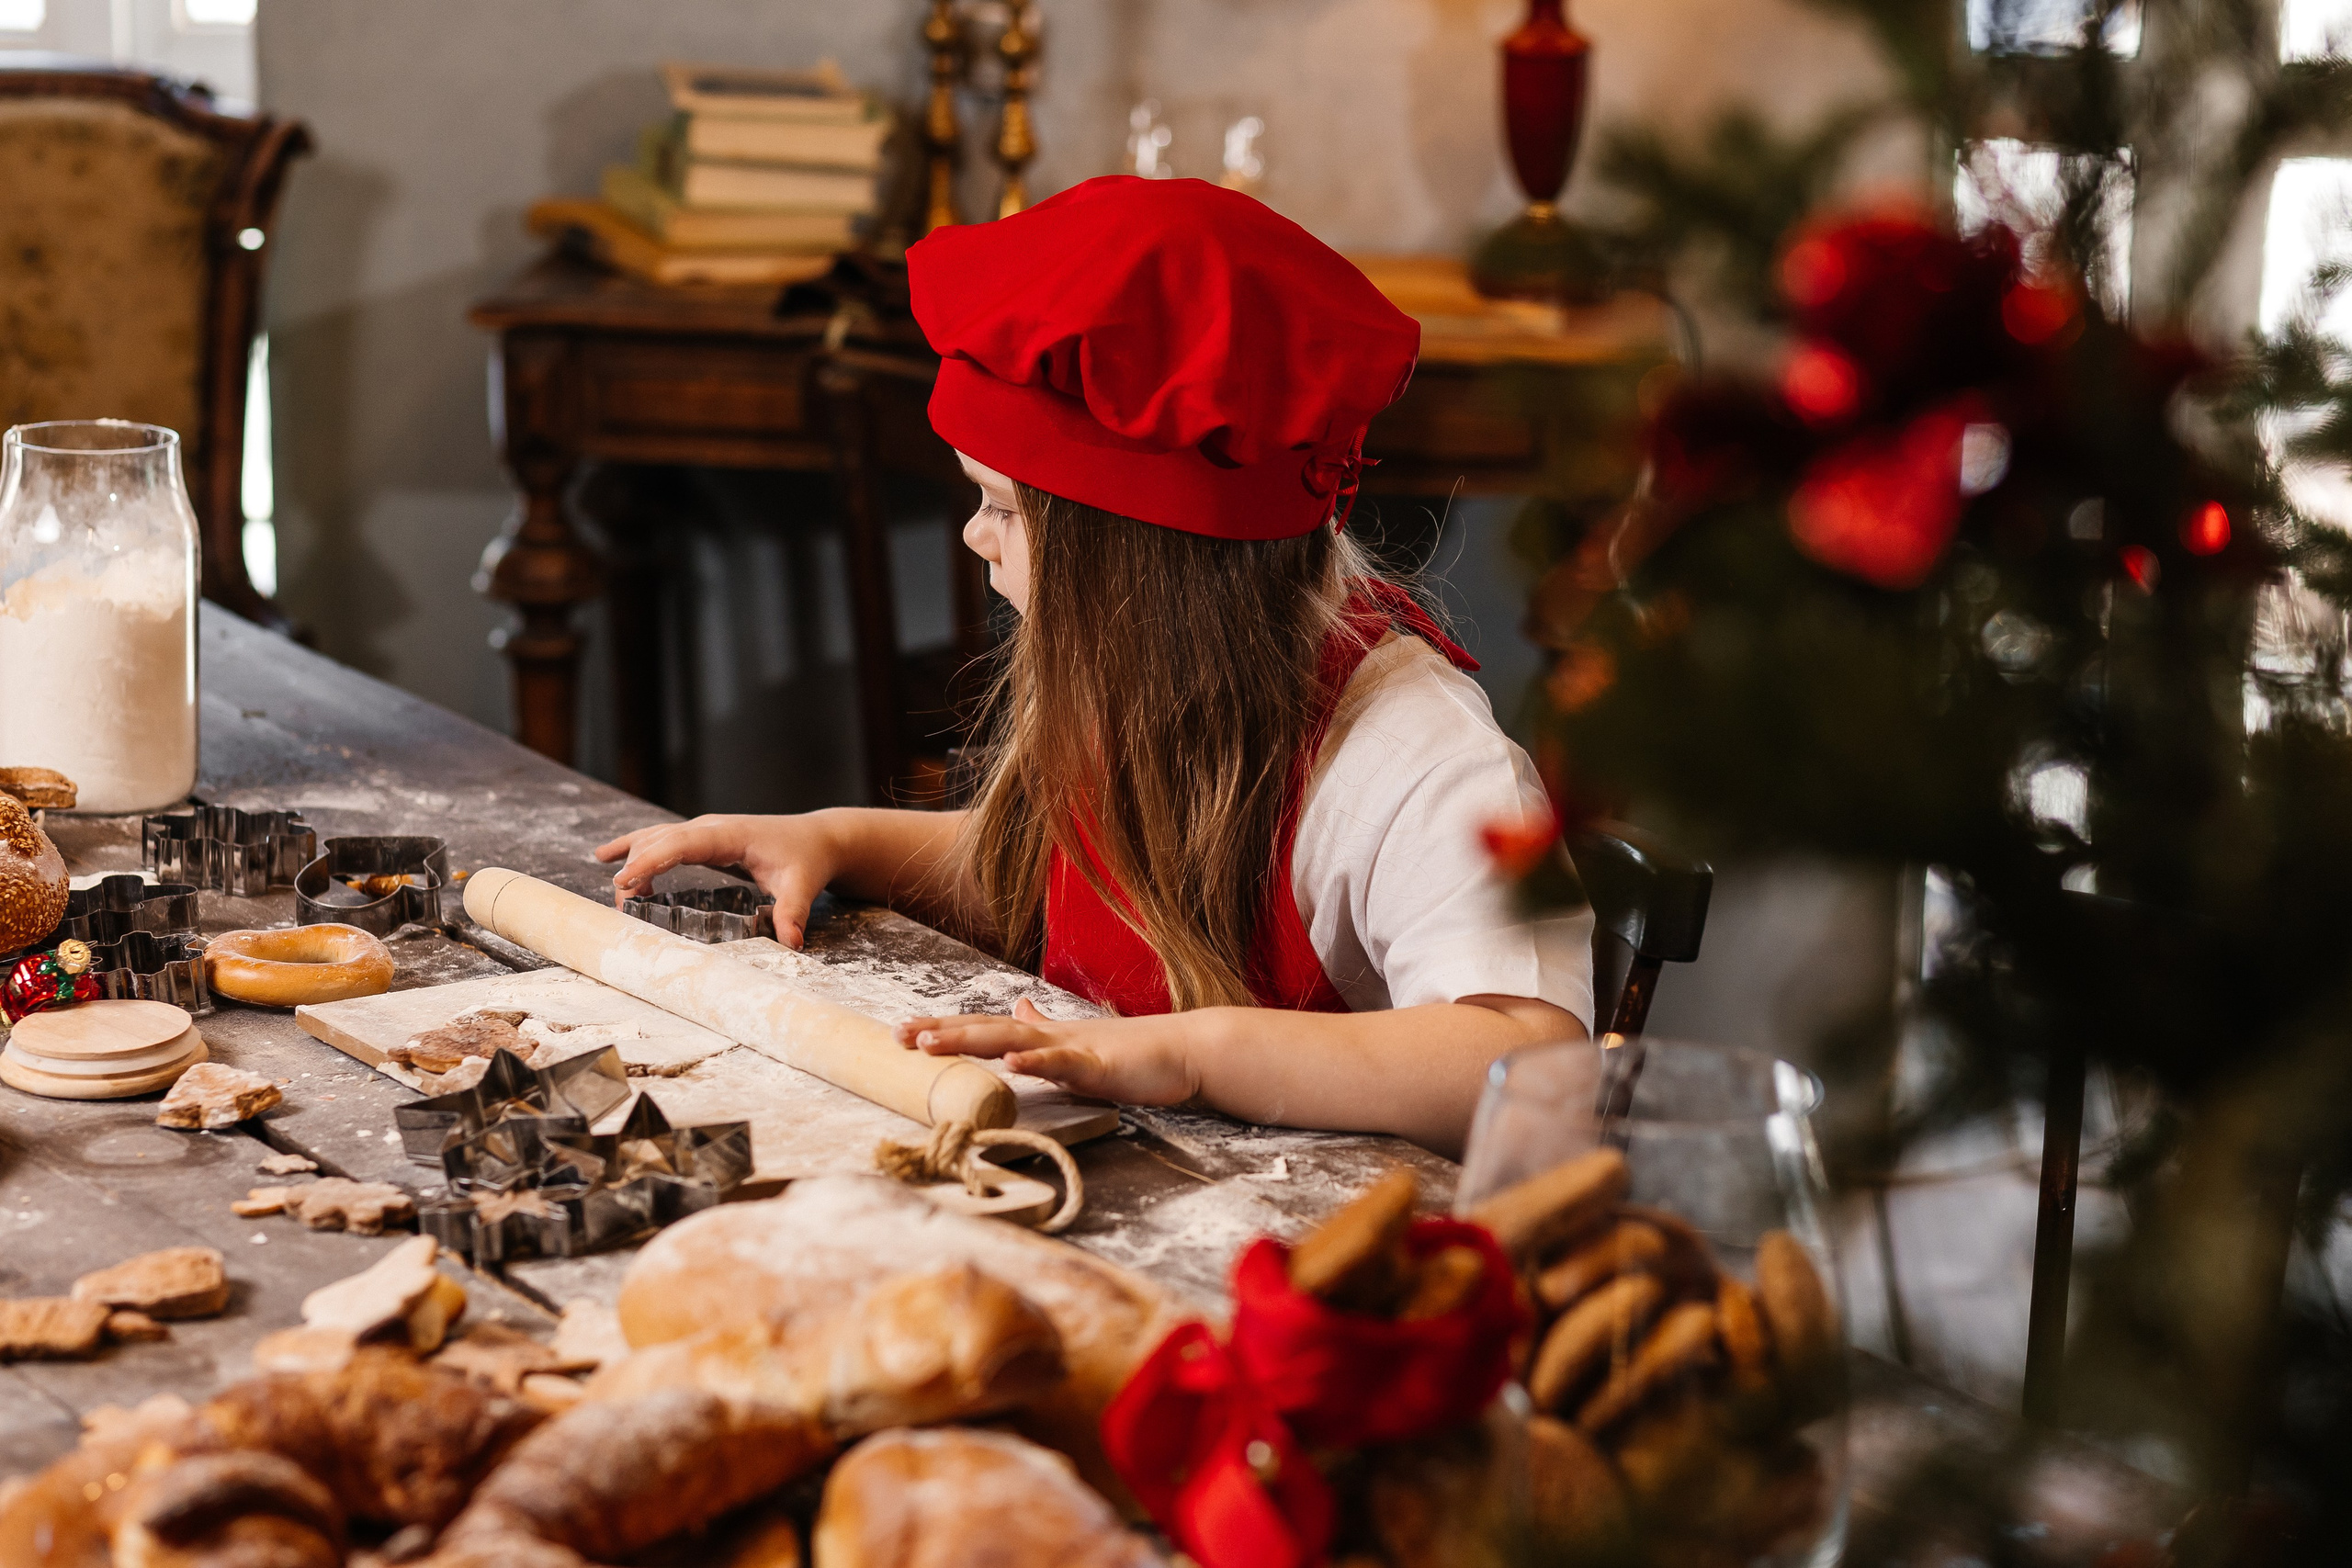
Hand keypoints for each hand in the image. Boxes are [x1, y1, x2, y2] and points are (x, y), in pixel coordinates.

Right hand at [592, 813, 839, 948]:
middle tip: (619, 900)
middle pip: (662, 840)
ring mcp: (705, 830)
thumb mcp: (802, 886)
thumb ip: (793, 913)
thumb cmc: (807, 859)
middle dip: (636, 866)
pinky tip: (605, 856)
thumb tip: (790, 943)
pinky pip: (662, 840)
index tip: (626, 879)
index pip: (684, 843)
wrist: (817, 838)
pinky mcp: (703, 839)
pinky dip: (635, 847)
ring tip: (615, 890)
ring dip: (632, 858)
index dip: (653, 859)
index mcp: (731, 834)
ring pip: (657, 838)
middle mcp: (712, 827)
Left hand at [894, 997, 1204, 1105]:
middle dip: (939, 1033)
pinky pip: (1061, 1063)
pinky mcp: (1097, 1064)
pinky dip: (1035, 1061)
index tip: (901, 1033)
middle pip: (984, 1030)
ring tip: (928, 1046)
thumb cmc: (1133, 1051)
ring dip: (968, 1041)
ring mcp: (1072, 1047)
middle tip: (897, 1035)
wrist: (1184, 1049)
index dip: (943, 1030)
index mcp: (1042, 1036)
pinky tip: (1010, 1062)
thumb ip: (1044, 1029)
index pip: (983, 1029)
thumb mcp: (1077, 1043)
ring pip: (1011, 1040)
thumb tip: (1018, 1005)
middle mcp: (1049, 1036)